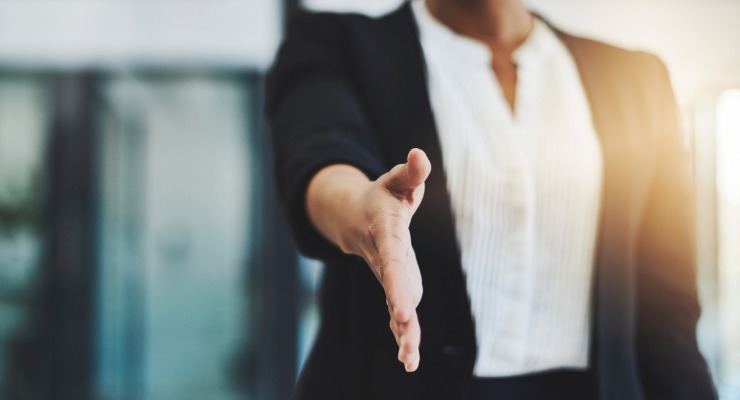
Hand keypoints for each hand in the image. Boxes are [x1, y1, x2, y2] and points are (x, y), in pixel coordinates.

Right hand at [338, 149, 430, 371]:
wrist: (358, 217)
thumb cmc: (383, 197)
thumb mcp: (397, 181)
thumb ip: (411, 172)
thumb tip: (419, 155)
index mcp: (386, 235)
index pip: (393, 261)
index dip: (398, 286)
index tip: (404, 312)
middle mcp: (385, 260)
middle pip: (393, 292)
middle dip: (399, 318)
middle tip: (407, 345)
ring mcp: (388, 277)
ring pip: (394, 308)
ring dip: (403, 335)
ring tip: (409, 361)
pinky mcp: (394, 287)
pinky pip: (397, 313)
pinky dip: (403, 336)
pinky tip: (409, 360)